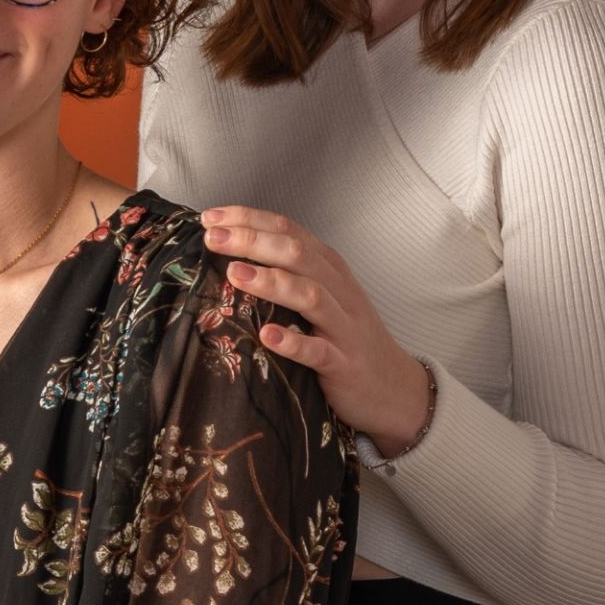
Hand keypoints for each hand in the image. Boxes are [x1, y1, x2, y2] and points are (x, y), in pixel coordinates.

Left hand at [200, 206, 432, 455]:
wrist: (393, 387)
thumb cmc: (345, 337)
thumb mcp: (323, 296)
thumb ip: (287, 274)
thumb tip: (230, 257)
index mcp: (328, 269)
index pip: (289, 230)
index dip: (250, 220)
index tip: (211, 217)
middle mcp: (338, 290)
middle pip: (296, 254)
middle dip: (253, 241)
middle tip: (213, 238)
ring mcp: (343, 327)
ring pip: (310, 295)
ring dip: (271, 282)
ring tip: (235, 274)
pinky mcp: (343, 363)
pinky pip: (318, 350)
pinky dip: (293, 342)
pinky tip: (267, 336)